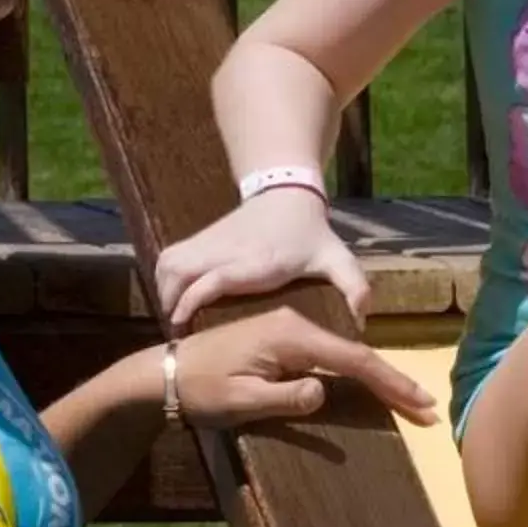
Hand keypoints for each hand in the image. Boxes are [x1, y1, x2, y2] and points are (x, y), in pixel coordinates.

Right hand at [156, 191, 370, 331]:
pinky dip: (164, 280)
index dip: (195, 297)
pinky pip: (168, 259)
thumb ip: (353, 285)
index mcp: (256, 261)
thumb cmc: (309, 235)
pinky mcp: (199, 239)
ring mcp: (209, 243)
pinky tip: (174, 300)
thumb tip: (363, 316)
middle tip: (179, 333)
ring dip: (165, 292)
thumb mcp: (336, 258)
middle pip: (181, 271)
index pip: (216, 276)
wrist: (285, 193)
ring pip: (169, 264)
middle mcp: (226, 250)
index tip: (182, 320)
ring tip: (175, 320)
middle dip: (171, 302)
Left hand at [173, 307, 437, 430]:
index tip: (420, 403)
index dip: (390, 383)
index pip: (353, 360)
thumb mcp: (241, 401)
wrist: (162, 375)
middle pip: (355, 354)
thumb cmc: (199, 390)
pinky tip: (367, 386)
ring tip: (406, 400)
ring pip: (343, 355)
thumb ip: (285, 398)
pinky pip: (326, 356)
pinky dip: (352, 373)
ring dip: (375, 378)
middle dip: (392, 381)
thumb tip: (324, 392)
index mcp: (290, 336)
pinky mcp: (280, 339)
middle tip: (427, 407)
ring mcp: (288, 329)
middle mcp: (295, 324)